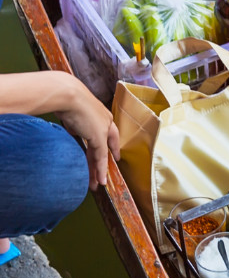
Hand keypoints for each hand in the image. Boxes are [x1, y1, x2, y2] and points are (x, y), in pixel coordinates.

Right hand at [55, 75, 118, 189]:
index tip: (112, 151)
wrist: (68, 94)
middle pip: (107, 145)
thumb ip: (76, 123)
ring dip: (98, 170)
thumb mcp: (73, 112)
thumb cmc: (66, 97)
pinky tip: (99, 179)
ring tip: (97, 183)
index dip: (111, 143)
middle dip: (105, 159)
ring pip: (102, 154)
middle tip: (107, 170)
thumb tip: (74, 130)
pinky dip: (99, 169)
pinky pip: (100, 157)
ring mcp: (103, 129)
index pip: (108, 132)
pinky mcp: (99, 137)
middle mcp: (106, 121)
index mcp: (101, 113)